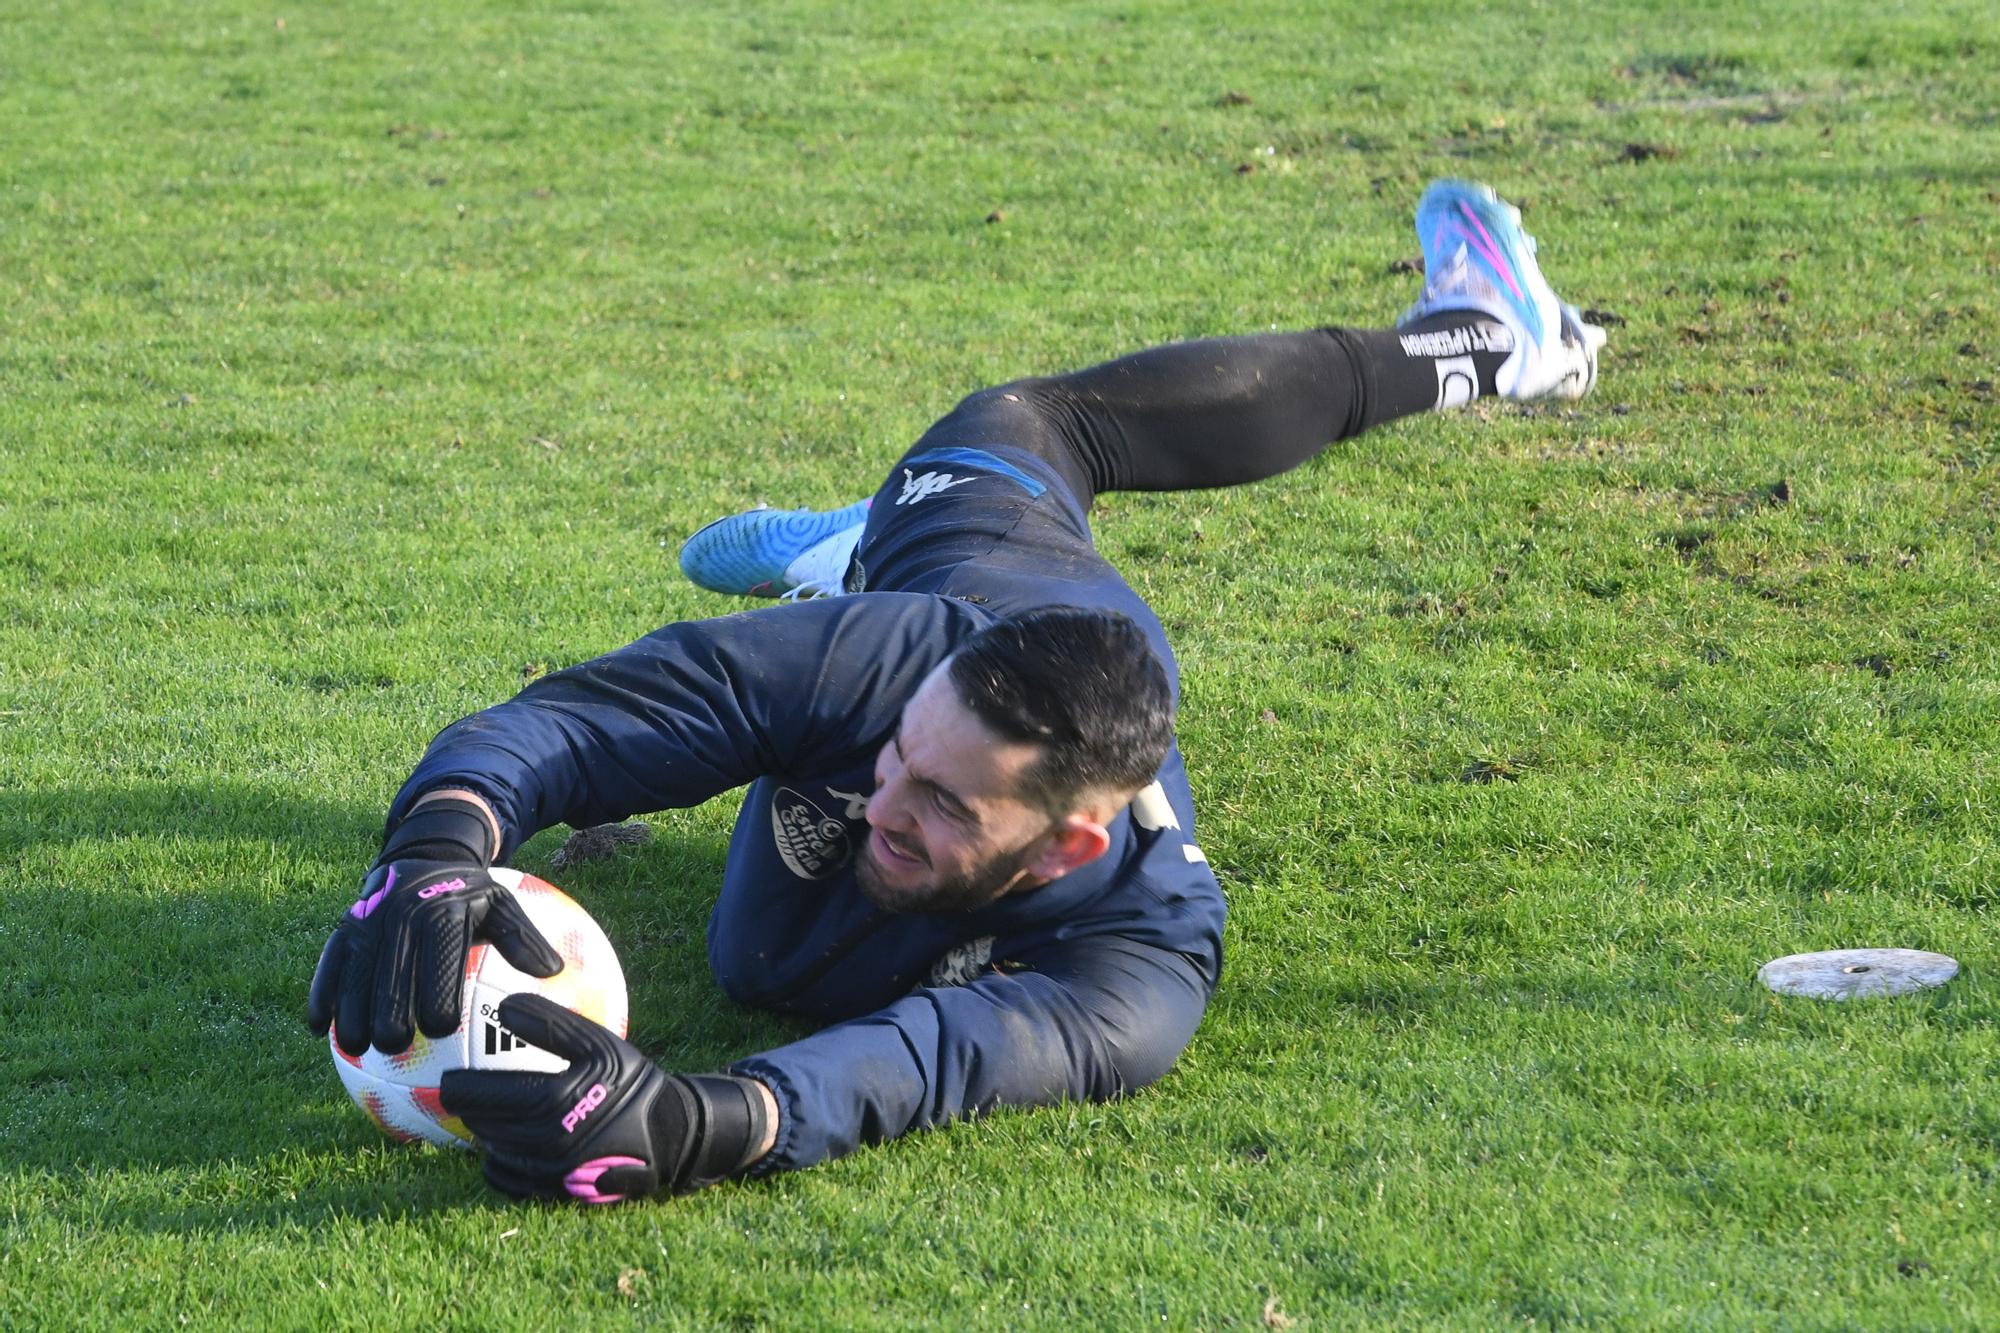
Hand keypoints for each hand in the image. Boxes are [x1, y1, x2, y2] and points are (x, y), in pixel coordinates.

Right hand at [306, 796, 560, 1054]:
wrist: (423, 857)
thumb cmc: (468, 896)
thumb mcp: (502, 904)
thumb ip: (524, 938)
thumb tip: (553, 971)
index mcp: (441, 912)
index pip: (438, 958)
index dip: (437, 994)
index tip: (442, 1030)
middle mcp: (399, 914)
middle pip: (390, 971)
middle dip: (390, 1009)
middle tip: (396, 1046)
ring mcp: (366, 920)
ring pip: (353, 972)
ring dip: (351, 1010)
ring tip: (356, 1046)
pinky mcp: (342, 927)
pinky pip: (327, 963)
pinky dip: (321, 993)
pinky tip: (318, 1028)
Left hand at [440, 993, 772, 1203]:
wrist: (668, 1133)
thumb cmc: (630, 1082)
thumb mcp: (598, 1043)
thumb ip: (552, 1024)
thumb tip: (504, 1007)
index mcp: (552, 1101)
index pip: (483, 1096)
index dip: (458, 1088)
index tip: (447, 1077)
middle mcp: (544, 1141)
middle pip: (484, 1126)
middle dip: (466, 1111)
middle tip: (455, 1095)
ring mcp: (547, 1171)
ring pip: (493, 1152)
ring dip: (482, 1134)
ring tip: (481, 1114)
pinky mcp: (553, 1191)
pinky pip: (508, 1180)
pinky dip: (497, 1163)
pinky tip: (501, 1146)